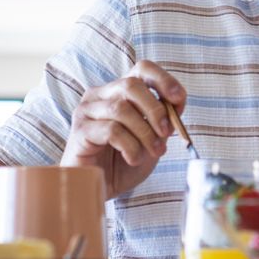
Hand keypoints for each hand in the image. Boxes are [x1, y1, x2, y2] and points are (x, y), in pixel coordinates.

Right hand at [60, 61, 185, 198]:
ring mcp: (86, 112)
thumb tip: (175, 105)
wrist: (99, 189)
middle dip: (156, 110)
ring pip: (122, 109)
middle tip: (167, 133)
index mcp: (118, 92)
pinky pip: (111, 131)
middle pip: (131, 85)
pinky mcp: (79, 132)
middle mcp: (100, 95)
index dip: (164, 80)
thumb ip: (162, 120)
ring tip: (153, 151)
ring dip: (145, 133)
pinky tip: (133, 158)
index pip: (142, 69)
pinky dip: (130, 146)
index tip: (179, 100)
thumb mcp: (152, 140)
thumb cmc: (123, 163)